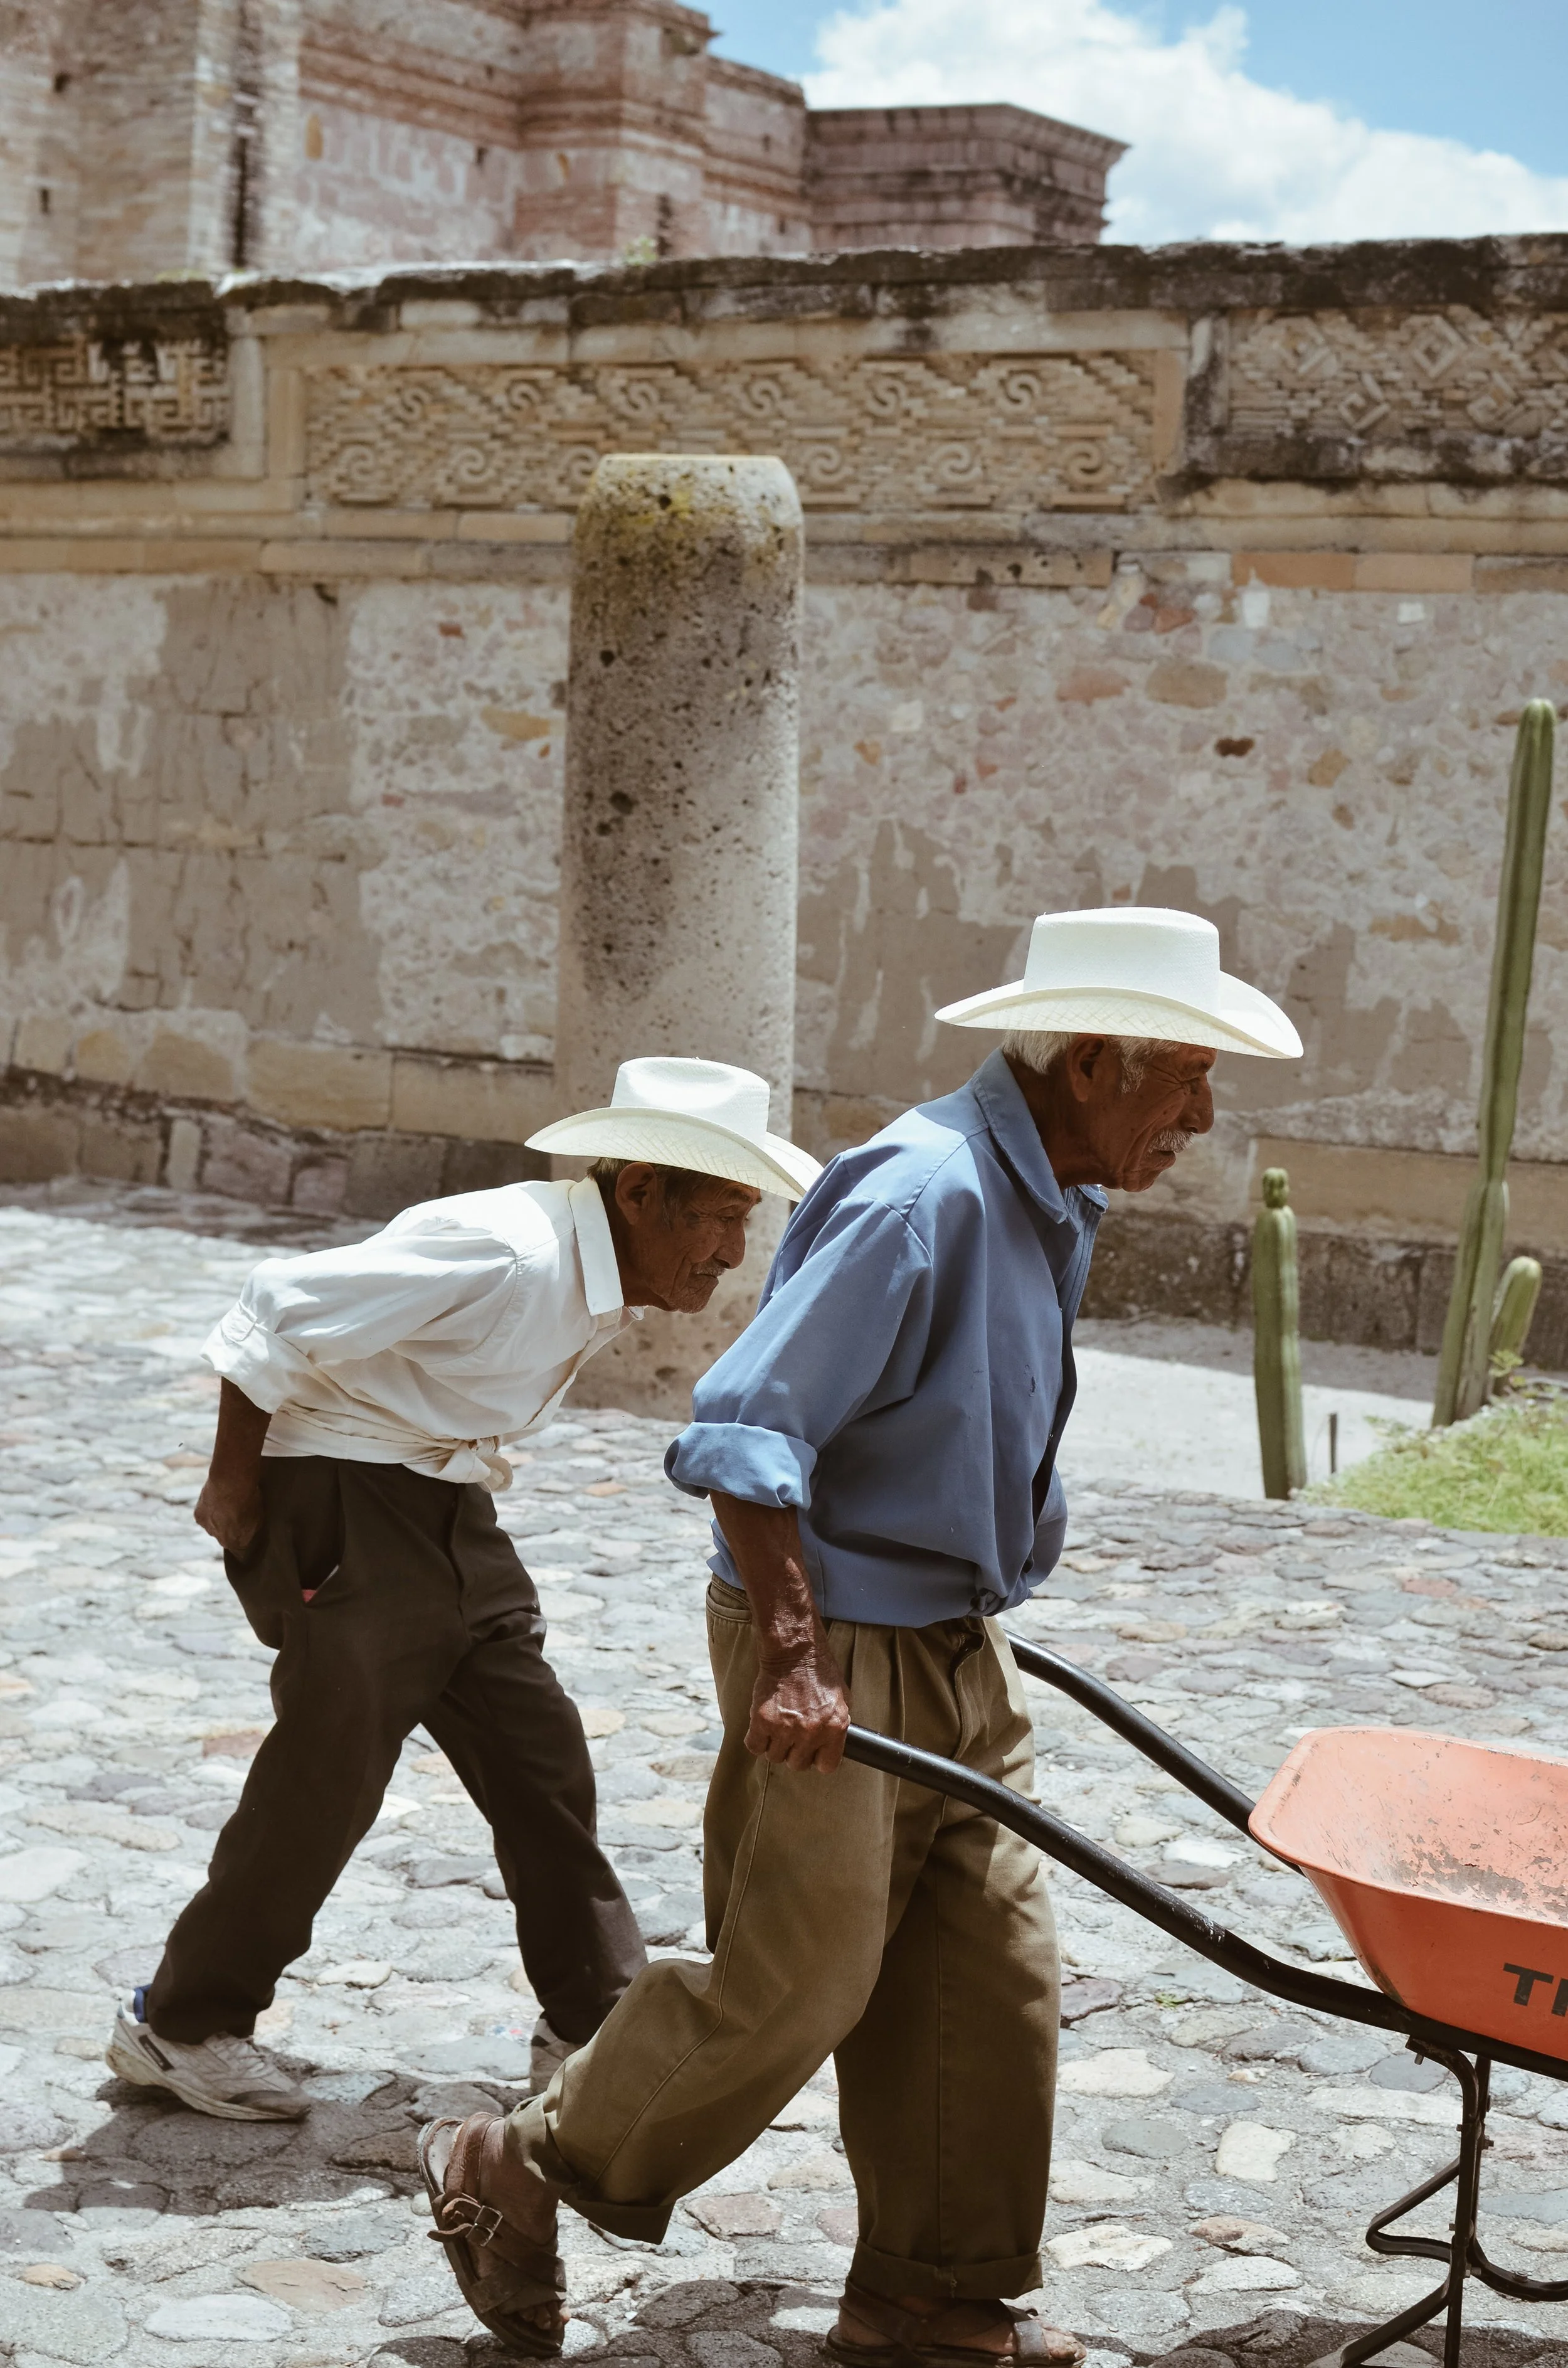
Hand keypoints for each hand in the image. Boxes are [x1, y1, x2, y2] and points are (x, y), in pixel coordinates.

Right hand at [195, 1477, 262, 1554]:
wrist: (230, 1485)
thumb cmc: (248, 1499)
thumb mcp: (259, 1516)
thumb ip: (253, 1529)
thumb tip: (250, 1531)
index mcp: (239, 1543)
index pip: (241, 1547)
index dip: (243, 1536)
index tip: (245, 1528)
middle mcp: (222, 1541)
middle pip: (226, 1538)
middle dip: (230, 1529)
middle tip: (236, 1513)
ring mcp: (209, 1530)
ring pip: (214, 1527)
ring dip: (218, 1519)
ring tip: (226, 1504)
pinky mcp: (199, 1518)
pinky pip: (204, 1516)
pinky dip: (208, 1510)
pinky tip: (215, 1499)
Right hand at [746, 1646, 849, 1772]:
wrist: (794, 1651)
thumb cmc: (819, 1672)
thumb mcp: (841, 1700)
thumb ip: (835, 1727)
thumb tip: (829, 1747)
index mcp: (834, 1728)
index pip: (827, 1766)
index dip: (818, 1759)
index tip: (813, 1752)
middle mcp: (810, 1732)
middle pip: (797, 1764)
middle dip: (794, 1752)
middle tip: (792, 1735)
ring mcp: (785, 1728)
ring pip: (775, 1757)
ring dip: (775, 1745)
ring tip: (777, 1727)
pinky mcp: (762, 1721)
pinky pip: (754, 1746)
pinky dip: (756, 1740)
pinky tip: (762, 1728)